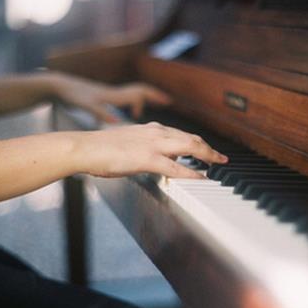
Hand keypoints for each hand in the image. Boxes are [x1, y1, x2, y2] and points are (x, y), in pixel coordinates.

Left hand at [50, 72, 170, 122]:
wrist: (58, 86)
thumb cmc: (72, 95)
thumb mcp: (87, 106)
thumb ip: (102, 113)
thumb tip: (117, 121)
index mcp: (114, 95)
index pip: (140, 93)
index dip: (155, 96)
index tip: (168, 100)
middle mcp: (114, 93)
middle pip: (140, 91)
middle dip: (154, 96)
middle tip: (166, 101)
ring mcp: (109, 95)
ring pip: (131, 95)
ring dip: (141, 100)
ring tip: (144, 112)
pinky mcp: (102, 98)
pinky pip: (123, 99)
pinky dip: (129, 105)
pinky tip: (125, 115)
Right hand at [74, 122, 227, 178]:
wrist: (86, 147)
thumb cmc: (103, 148)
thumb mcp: (130, 142)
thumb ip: (147, 148)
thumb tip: (159, 158)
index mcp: (151, 129)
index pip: (182, 134)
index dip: (198, 142)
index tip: (208, 149)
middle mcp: (156, 133)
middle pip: (192, 139)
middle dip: (209, 149)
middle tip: (222, 158)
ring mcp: (153, 145)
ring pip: (189, 147)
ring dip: (207, 155)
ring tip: (218, 164)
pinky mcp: (148, 159)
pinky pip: (176, 168)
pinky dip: (192, 173)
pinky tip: (201, 178)